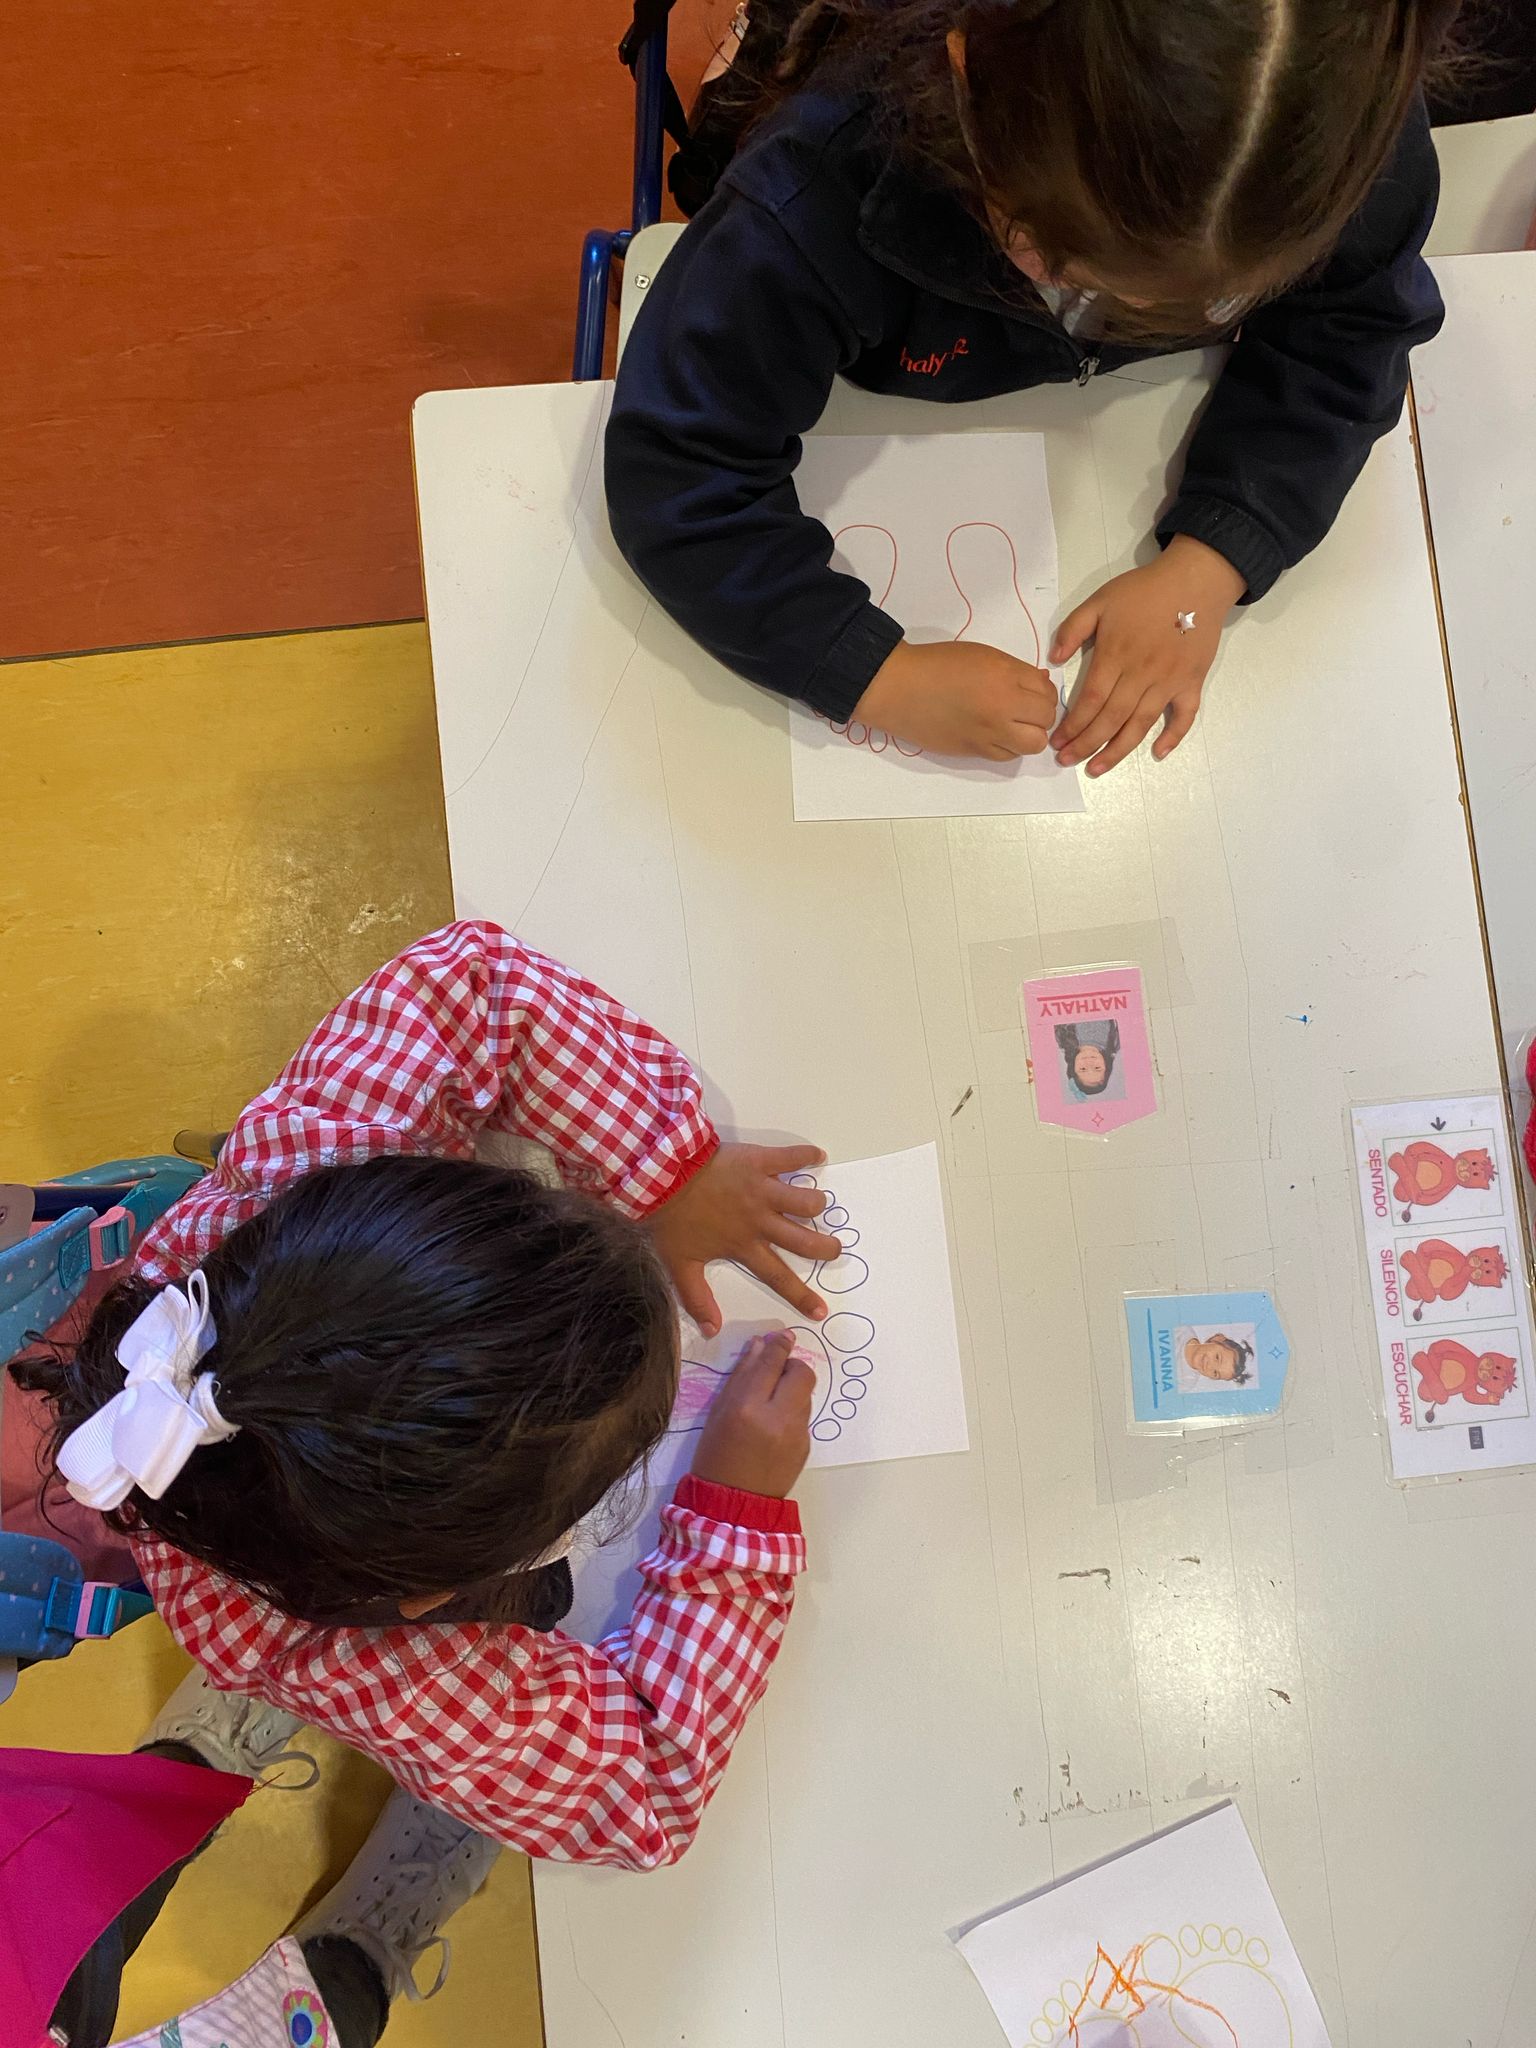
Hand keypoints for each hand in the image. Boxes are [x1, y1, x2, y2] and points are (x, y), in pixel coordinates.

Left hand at [647, 1142, 842, 1336]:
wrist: (659, 1175)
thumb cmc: (670, 1220)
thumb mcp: (679, 1265)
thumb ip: (697, 1299)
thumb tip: (713, 1331)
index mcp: (744, 1246)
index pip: (779, 1277)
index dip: (801, 1296)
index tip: (821, 1311)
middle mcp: (760, 1221)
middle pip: (804, 1240)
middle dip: (826, 1248)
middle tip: (834, 1248)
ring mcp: (762, 1190)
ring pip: (805, 1201)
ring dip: (815, 1204)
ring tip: (816, 1205)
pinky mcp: (759, 1161)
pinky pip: (790, 1157)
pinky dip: (807, 1155)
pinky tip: (818, 1156)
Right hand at [690, 1332, 815, 1496]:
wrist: (732, 1505)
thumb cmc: (715, 1457)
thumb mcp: (718, 1413)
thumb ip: (741, 1377)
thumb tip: (760, 1345)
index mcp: (747, 1407)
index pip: (772, 1362)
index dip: (778, 1344)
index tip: (781, 1335)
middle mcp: (777, 1418)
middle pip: (802, 1373)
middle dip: (792, 1365)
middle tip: (777, 1371)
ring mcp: (796, 1434)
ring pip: (806, 1395)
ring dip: (792, 1390)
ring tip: (771, 1403)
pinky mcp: (806, 1447)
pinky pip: (804, 1417)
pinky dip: (792, 1413)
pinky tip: (774, 1427)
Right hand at [852, 640, 1057, 760]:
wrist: (898, 688)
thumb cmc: (935, 664)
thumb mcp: (981, 655)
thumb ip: (1014, 670)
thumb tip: (1040, 683)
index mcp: (1004, 676)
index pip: (1046, 690)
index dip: (1042, 690)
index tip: (1030, 690)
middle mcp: (1002, 706)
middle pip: (1046, 718)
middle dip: (1040, 713)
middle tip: (1024, 708)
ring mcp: (990, 732)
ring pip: (1035, 743)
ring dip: (1030, 734)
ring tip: (1014, 725)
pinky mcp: (975, 751)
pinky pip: (1009, 755)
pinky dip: (1009, 747)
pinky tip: (996, 735)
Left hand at [1050, 537, 1244, 776]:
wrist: (1194, 580)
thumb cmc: (1144, 590)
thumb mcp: (1100, 600)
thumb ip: (1073, 628)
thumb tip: (1053, 659)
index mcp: (1116, 655)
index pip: (1091, 700)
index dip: (1072, 724)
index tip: (1056, 741)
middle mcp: (1141, 674)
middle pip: (1111, 719)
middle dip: (1086, 744)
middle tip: (1066, 761)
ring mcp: (1169, 681)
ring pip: (1141, 724)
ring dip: (1118, 750)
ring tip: (1096, 768)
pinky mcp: (1192, 681)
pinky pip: (1185, 715)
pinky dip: (1173, 736)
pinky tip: (1158, 753)